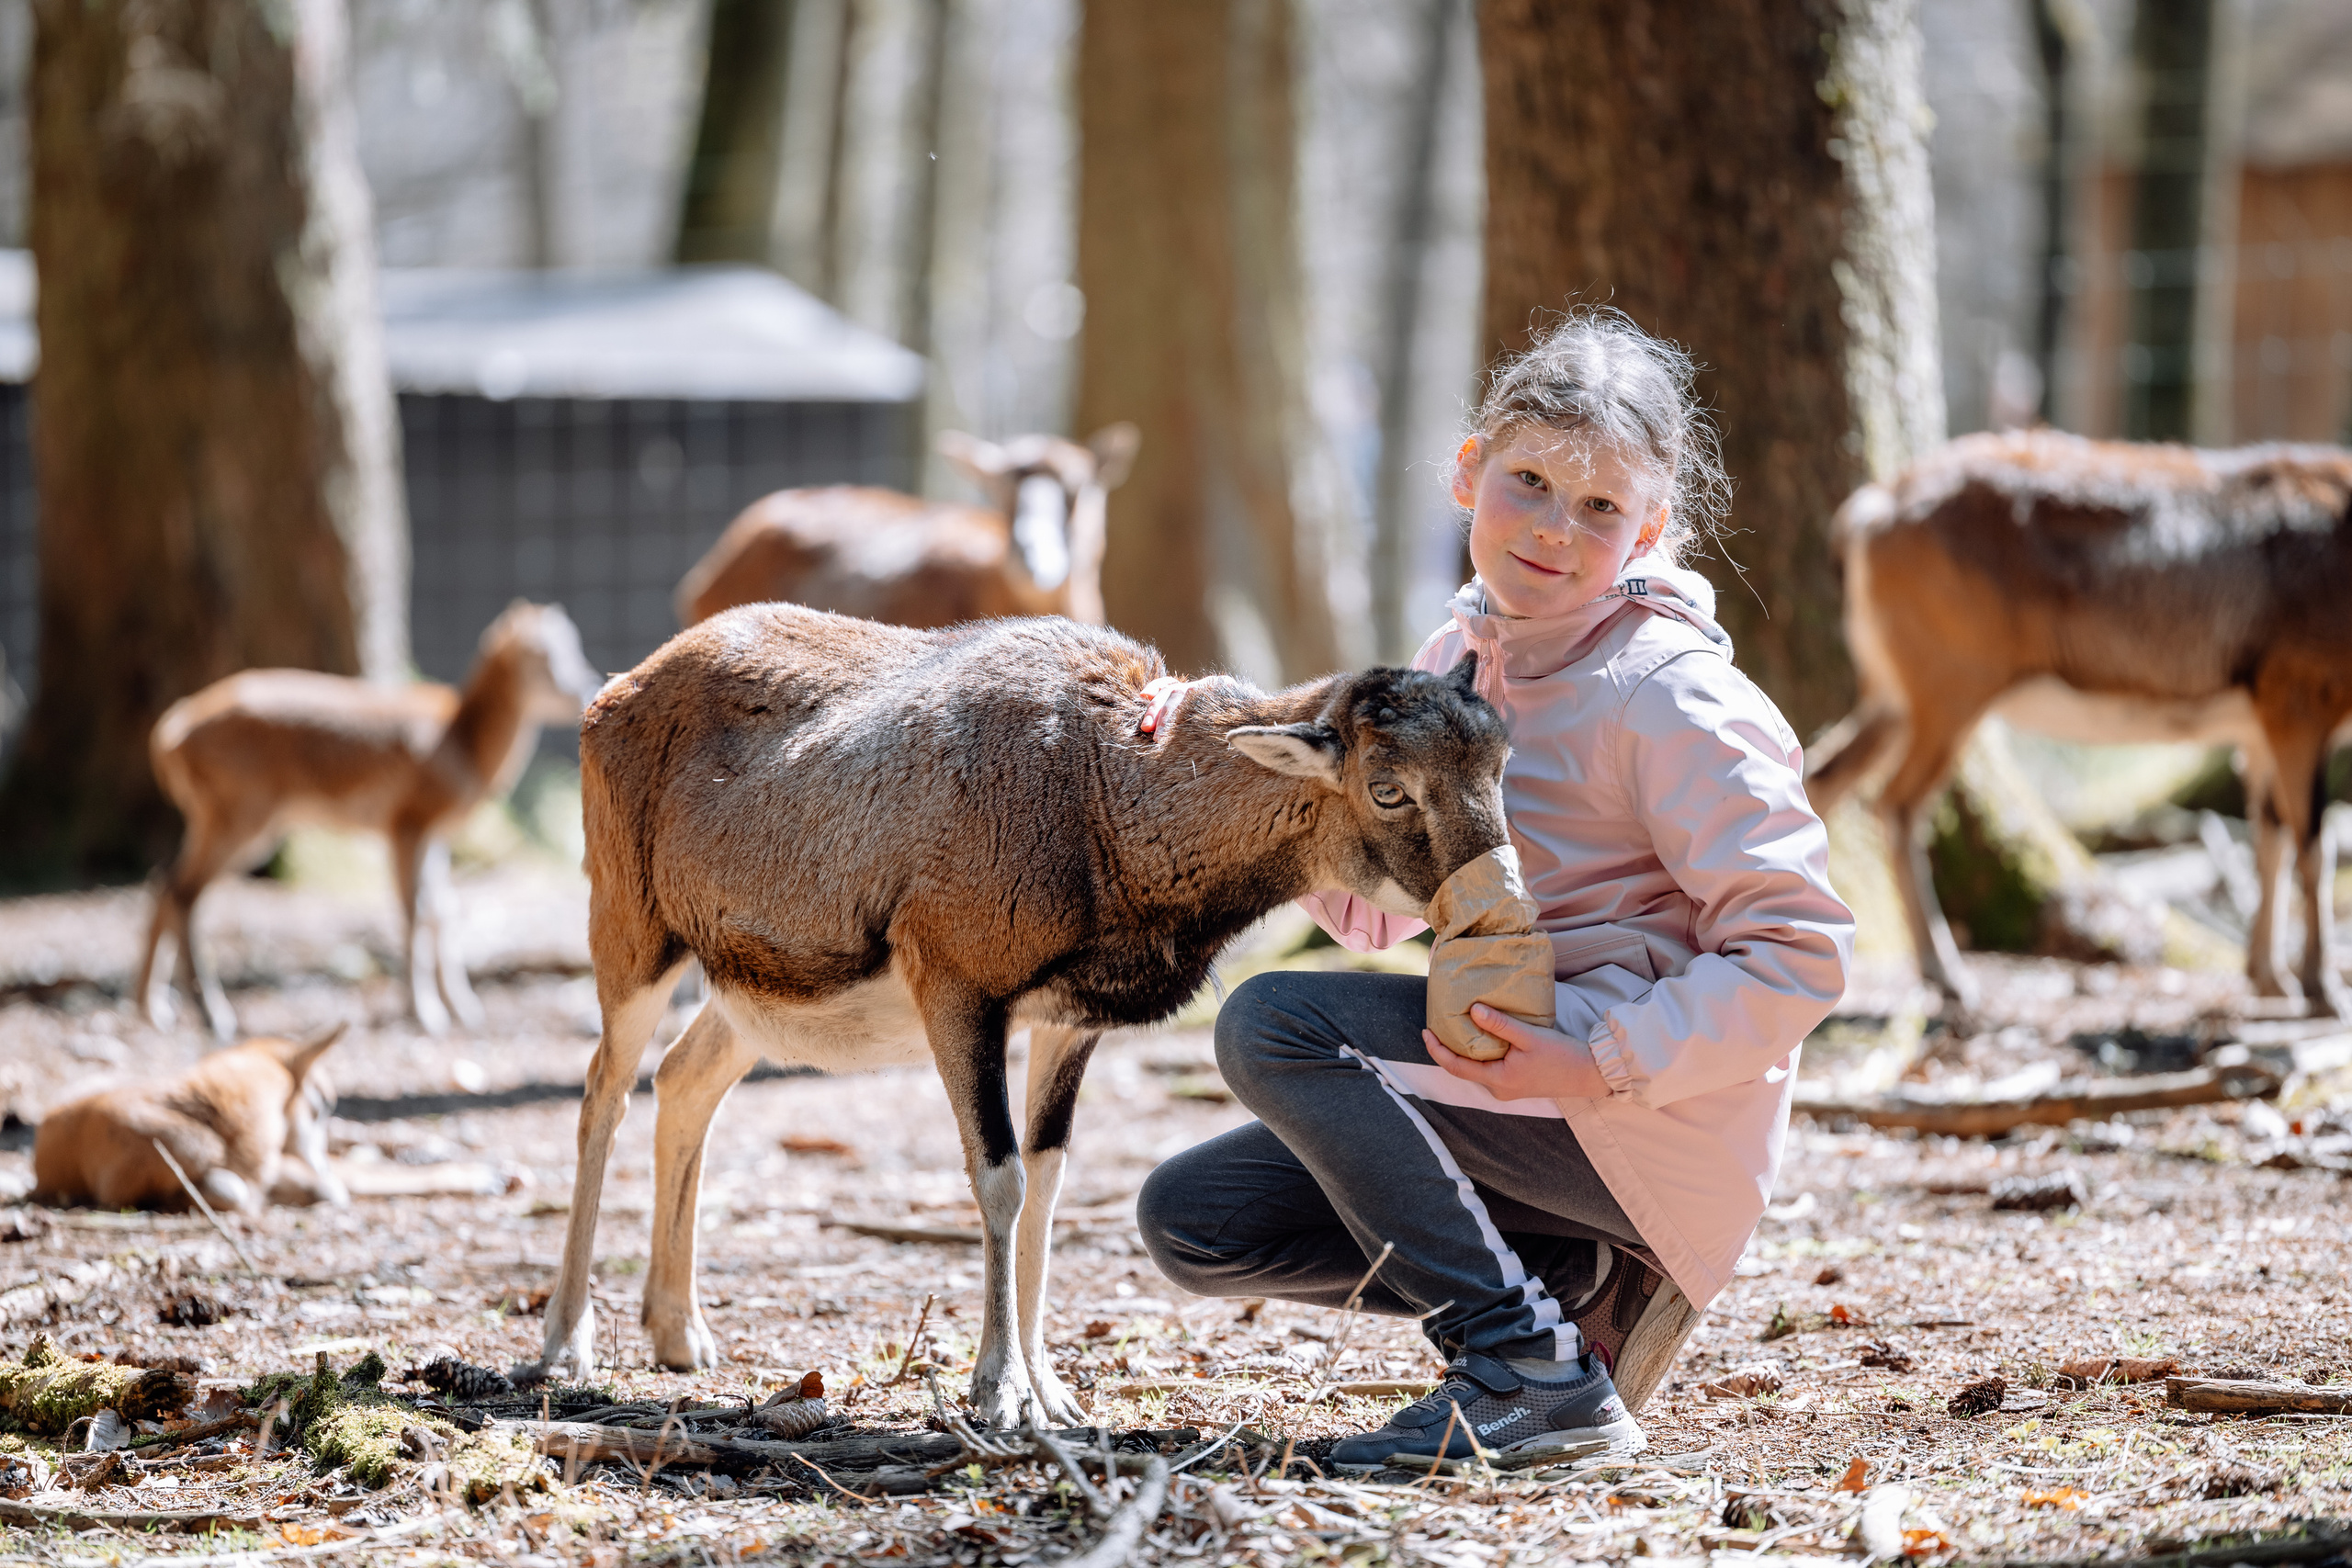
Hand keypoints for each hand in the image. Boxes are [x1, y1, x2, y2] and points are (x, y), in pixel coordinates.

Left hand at [1423, 1003, 1610, 1101]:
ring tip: (1458, 1027)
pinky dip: (1482, 1053)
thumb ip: (1500, 1025)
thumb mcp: (1529, 1036)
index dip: (1437, 1050)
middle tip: (1439, 1024)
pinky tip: (1483, 1036)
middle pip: (1464, 1069)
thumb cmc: (1562, 1056)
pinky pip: (1491, 1069)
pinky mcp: (1517, 1084)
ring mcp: (1508, 1089)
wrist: (1590, 1074)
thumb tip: (1473, 1010)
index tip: (1425, 1031)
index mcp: (1498, 1081)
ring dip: (1466, 1050)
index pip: (1456, 1067)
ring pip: (1477, 1069)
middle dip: (1449, 1048)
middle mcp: (1499, 1089)